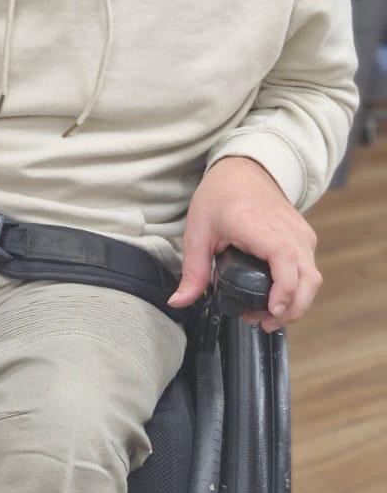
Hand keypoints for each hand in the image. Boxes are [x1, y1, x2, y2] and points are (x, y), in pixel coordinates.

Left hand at [168, 156, 320, 330]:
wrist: (244, 169)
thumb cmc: (221, 195)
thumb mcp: (197, 232)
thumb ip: (192, 271)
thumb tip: (179, 301)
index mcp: (259, 226)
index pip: (286, 261)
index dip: (284, 291)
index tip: (271, 311)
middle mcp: (288, 230)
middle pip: (308, 278)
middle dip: (292, 308)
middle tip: (263, 323)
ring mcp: (301, 233)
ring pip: (313, 277)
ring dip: (296, 302)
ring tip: (266, 315)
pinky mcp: (305, 237)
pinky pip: (310, 269)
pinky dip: (299, 289)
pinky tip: (276, 299)